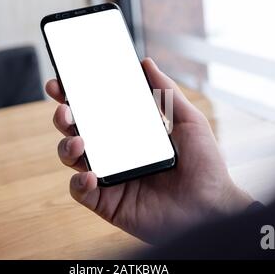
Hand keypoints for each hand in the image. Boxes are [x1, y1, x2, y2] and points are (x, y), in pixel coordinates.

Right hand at [45, 58, 252, 243]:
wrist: (212, 210)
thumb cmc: (205, 167)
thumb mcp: (189, 121)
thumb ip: (167, 92)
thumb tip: (146, 63)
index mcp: (129, 132)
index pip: (96, 110)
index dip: (75, 96)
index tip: (62, 82)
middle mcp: (114, 152)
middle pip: (76, 130)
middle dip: (63, 116)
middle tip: (65, 109)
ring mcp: (109, 176)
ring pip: (71, 157)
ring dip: (66, 146)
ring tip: (79, 142)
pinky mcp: (107, 202)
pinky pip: (80, 190)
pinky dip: (79, 181)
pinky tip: (91, 175)